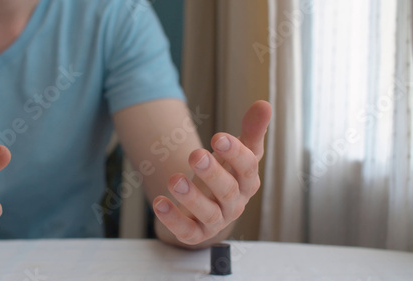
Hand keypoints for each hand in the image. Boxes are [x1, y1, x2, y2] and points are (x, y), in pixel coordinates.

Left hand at [153, 100, 271, 244]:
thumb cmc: (227, 173)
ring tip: (174, 179)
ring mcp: (216, 220)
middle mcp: (235, 203)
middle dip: (213, 174)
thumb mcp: (238, 151)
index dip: (236, 153)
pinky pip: (186, 230)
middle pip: (228, 191)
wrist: (210, 203)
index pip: (248, 168)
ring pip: (208, 213)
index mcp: (247, 181)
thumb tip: (264, 104)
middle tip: (196, 155)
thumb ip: (250, 130)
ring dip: (191, 197)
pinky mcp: (196, 233)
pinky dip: (173, 219)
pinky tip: (159, 203)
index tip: (219, 137)